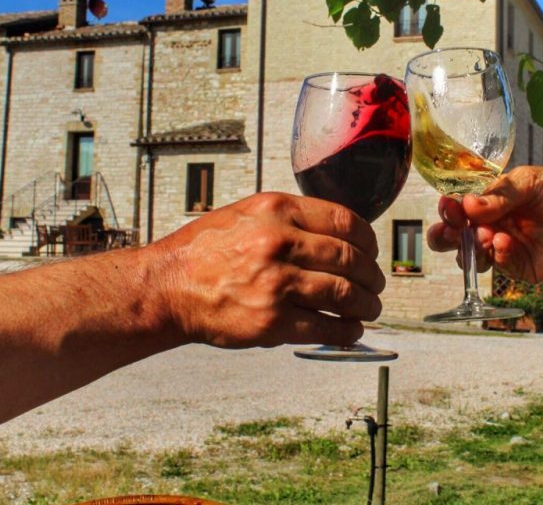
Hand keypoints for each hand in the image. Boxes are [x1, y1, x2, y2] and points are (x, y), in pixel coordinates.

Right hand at [142, 193, 385, 348]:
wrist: (167, 286)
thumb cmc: (205, 251)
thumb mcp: (247, 214)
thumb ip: (291, 220)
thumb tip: (340, 235)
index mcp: (277, 210)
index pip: (345, 222)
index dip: (368, 241)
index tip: (371, 252)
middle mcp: (280, 243)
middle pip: (351, 260)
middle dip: (371, 276)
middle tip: (375, 285)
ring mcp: (277, 284)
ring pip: (346, 295)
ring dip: (366, 305)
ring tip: (369, 308)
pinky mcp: (273, 321)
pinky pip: (328, 327)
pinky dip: (348, 331)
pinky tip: (350, 329)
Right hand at [427, 167, 542, 282]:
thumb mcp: (528, 181)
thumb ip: (498, 195)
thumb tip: (466, 205)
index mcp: (492, 204)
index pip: (460, 209)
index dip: (450, 210)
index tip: (448, 206)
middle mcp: (493, 226)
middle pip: (457, 237)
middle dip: (445, 235)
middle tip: (449, 230)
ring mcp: (504, 249)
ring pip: (472, 256)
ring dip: (471, 246)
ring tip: (483, 235)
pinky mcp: (519, 268)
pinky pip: (499, 264)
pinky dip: (498, 254)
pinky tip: (503, 241)